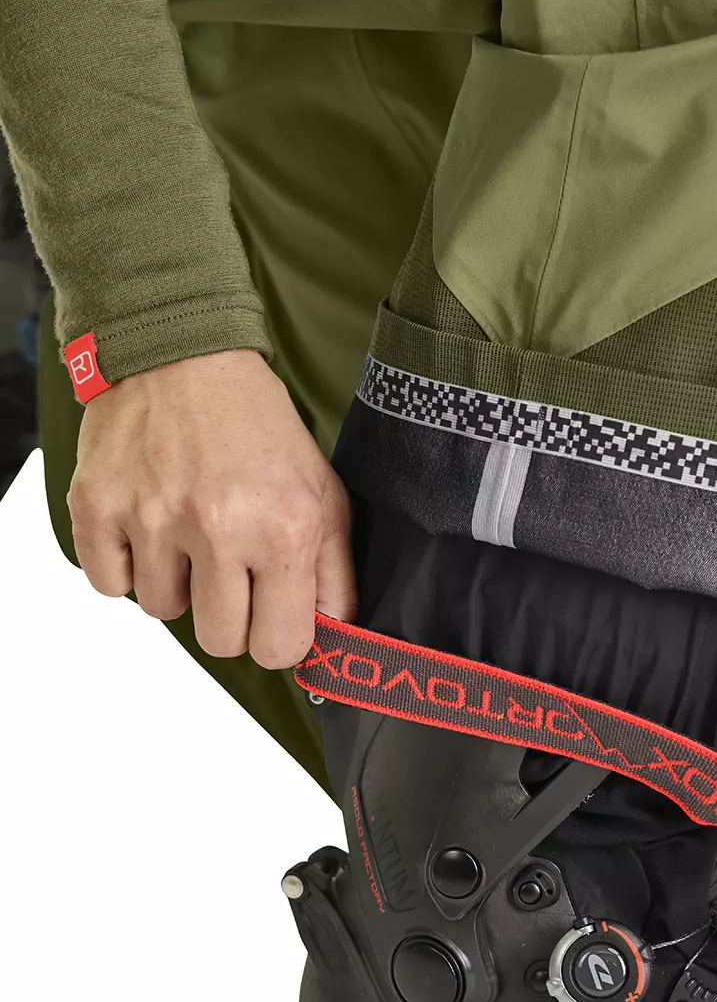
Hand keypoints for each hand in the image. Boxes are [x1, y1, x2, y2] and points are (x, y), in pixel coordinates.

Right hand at [67, 350, 354, 668]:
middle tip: (228, 570)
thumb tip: (332, 636)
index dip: (275, 635)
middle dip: (227, 616)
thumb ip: (333, 573)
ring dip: (176, 583)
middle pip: (219, 642)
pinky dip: (126, 566)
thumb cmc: (257, 426)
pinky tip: (147, 526)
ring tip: (186, 530)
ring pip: (162, 611)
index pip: (279, 646)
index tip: (270, 612)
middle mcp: (218, 528)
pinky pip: (110, 585)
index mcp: (283, 530)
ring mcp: (152, 518)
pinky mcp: (98, 507)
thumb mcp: (323, 492)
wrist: (183, 354)